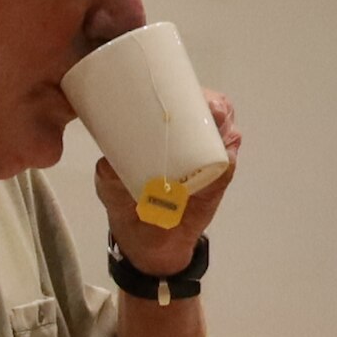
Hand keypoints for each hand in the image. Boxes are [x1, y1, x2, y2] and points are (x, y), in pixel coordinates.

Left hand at [93, 86, 239, 273]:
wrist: (147, 244)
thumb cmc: (126, 204)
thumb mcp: (111, 185)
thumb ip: (110, 172)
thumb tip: (108, 160)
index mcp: (162, 131)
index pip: (180, 100)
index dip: (186, 92)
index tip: (188, 93)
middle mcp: (188, 138)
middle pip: (209, 109)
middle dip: (213, 105)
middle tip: (211, 110)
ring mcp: (207, 157)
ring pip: (226, 130)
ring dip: (225, 126)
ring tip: (219, 128)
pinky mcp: (219, 178)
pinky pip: (228, 161)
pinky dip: (228, 153)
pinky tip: (225, 150)